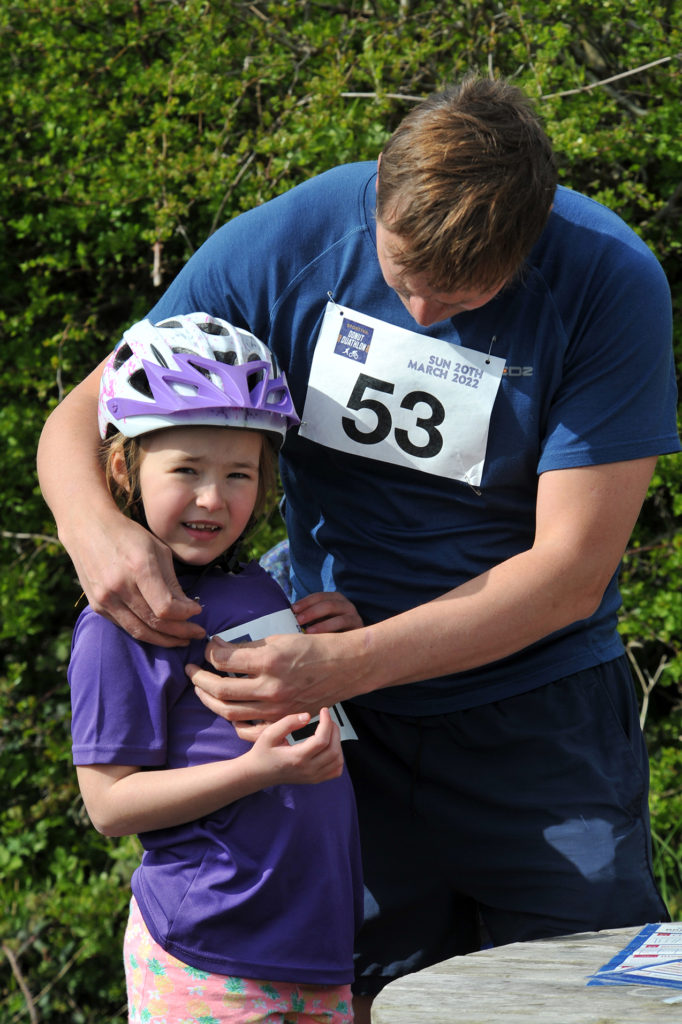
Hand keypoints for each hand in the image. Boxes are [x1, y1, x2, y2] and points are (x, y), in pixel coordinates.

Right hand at [70, 512, 203, 645]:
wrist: (88, 529)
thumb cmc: (128, 535)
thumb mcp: (158, 550)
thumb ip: (172, 582)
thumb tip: (187, 609)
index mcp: (138, 568)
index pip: (165, 607)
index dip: (185, 615)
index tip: (198, 610)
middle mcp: (119, 587)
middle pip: (154, 623)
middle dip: (180, 632)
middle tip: (196, 634)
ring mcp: (105, 599)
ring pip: (139, 631)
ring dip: (164, 639)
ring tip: (181, 639)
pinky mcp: (97, 606)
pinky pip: (125, 626)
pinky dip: (145, 632)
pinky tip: (159, 632)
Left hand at [186, 628, 365, 722]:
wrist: (345, 668)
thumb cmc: (314, 648)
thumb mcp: (280, 639)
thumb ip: (248, 648)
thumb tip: (220, 648)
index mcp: (270, 661)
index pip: (224, 660)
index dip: (210, 652)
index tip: (209, 647)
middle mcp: (271, 687)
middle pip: (220, 689)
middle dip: (199, 678)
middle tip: (191, 670)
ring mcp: (277, 708)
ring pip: (229, 711)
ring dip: (208, 700)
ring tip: (200, 689)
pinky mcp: (283, 720)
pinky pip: (249, 729)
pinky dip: (232, 722)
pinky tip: (225, 710)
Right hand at [247, 708, 343, 785]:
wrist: (258, 774)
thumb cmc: (262, 753)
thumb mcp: (269, 734)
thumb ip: (288, 723)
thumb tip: (307, 716)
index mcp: (297, 758)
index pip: (322, 740)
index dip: (327, 722)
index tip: (324, 710)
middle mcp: (307, 769)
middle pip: (333, 749)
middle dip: (334, 729)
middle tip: (327, 718)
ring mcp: (313, 776)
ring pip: (337, 759)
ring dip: (337, 741)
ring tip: (328, 730)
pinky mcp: (315, 779)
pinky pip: (335, 770)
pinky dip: (338, 757)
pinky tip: (330, 746)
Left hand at [292, 590, 362, 633]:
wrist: (352, 644)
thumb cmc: (330, 630)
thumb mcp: (320, 620)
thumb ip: (308, 616)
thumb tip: (288, 617)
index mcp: (335, 599)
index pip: (319, 596)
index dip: (306, 602)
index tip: (293, 609)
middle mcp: (346, 605)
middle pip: (328, 604)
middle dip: (311, 611)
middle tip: (298, 620)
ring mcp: (354, 617)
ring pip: (338, 618)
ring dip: (321, 625)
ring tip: (308, 631)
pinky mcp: (358, 629)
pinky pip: (345, 630)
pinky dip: (332, 632)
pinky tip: (321, 638)